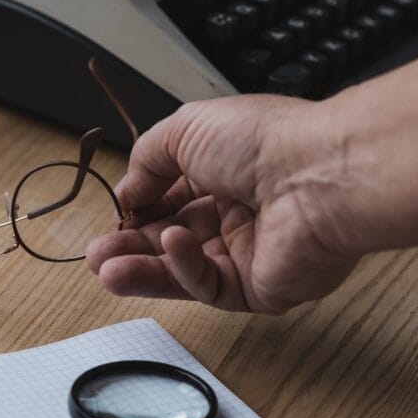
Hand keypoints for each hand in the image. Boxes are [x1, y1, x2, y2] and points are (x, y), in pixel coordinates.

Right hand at [85, 54, 417, 313]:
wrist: (320, 175)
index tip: (113, 215)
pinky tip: (171, 245)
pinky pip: (209, 285)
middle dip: (130, 248)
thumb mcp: (185, 129)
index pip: (170, 200)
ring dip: (142, 270)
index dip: (139, 210)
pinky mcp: (259, 288)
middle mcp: (237, 213)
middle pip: (171, 242)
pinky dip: (185, 267)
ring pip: (183, 271)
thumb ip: (146, 160)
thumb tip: (126, 192)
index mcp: (224, 171)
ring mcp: (248, 253)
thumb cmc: (265, 143)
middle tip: (96, 255)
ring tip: (106, 269)